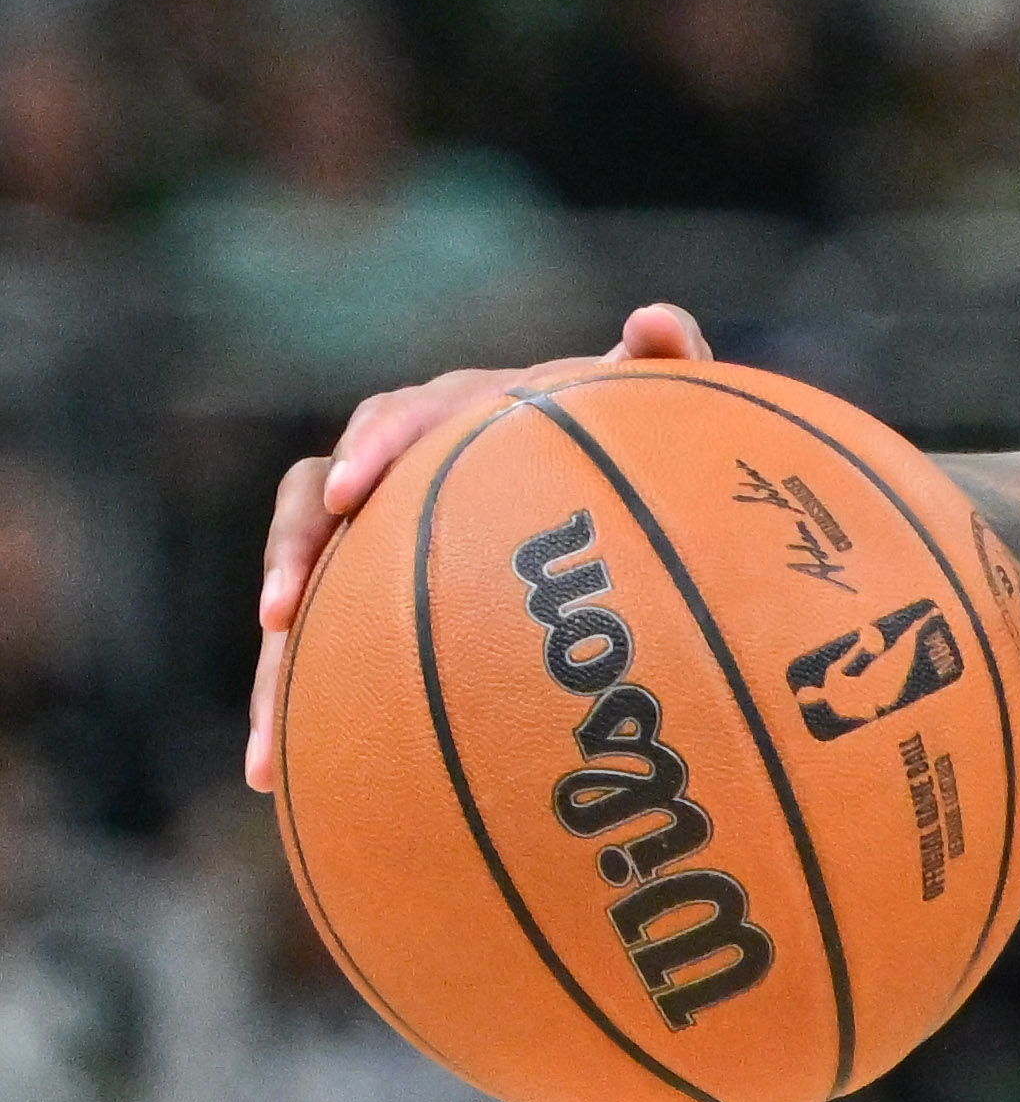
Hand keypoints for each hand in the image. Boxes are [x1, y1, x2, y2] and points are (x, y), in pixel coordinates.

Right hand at [244, 301, 714, 789]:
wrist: (620, 510)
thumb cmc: (641, 457)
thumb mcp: (661, 419)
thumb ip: (669, 370)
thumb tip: (652, 322)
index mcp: (455, 419)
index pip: (396, 421)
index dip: (369, 453)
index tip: (352, 493)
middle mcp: (398, 477)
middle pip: (315, 505)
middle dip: (292, 555)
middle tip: (281, 613)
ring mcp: (375, 544)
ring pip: (302, 589)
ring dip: (275, 658)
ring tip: (268, 733)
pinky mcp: (367, 607)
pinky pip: (317, 652)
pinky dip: (291, 709)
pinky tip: (272, 780)